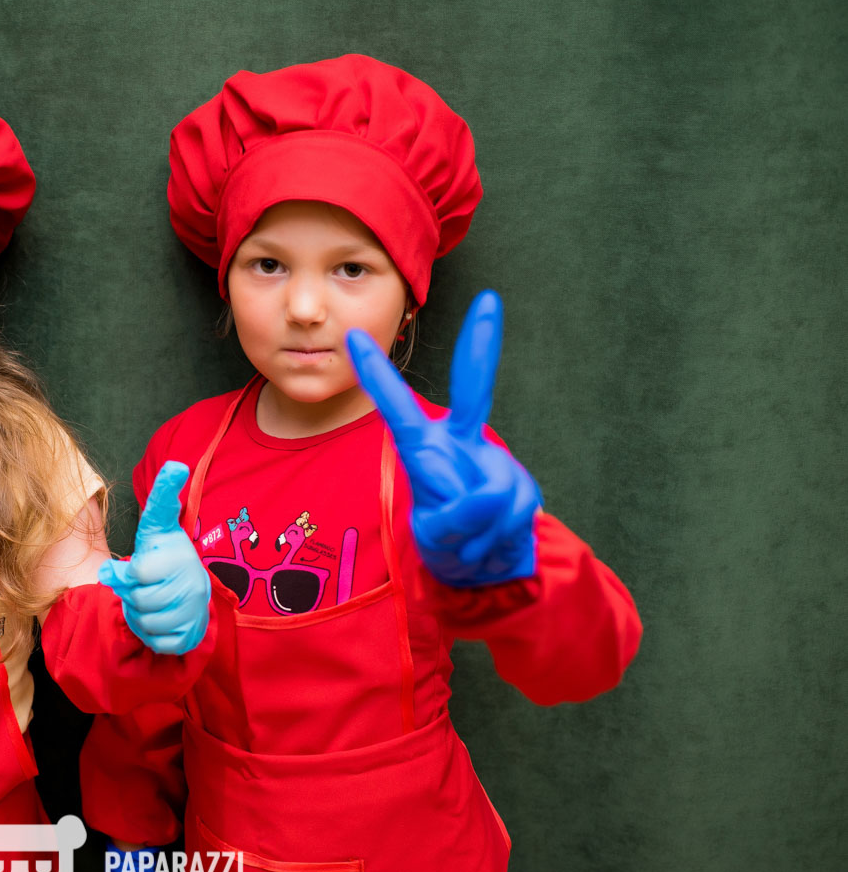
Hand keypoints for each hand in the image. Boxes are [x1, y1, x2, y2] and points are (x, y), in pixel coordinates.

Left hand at [98, 462, 210, 653]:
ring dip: (139, 615)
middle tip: (142, 587)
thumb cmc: (165, 554)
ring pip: (145, 622)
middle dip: (132, 596)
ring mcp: (195, 612)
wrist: (191, 588)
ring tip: (149, 601)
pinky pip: (157, 642)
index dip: (127, 574)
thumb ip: (161, 498)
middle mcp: (192, 584)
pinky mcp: (192, 636)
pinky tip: (158, 620)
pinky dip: (150, 635)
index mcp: (180, 556)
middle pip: (138, 600)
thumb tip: (177, 465)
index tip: (135, 569)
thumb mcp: (158, 523)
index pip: (136, 573)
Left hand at [346, 290, 541, 586]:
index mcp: (425, 448)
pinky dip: (488, 542)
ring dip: (471, 531)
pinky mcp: (521, 484)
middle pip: (474, 390)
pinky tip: (487, 544)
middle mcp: (461, 443)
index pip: (397, 407)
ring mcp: (494, 460)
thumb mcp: (436, 535)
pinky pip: (501, 515)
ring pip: (484, 492)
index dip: (376, 374)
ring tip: (468, 542)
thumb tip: (486, 497)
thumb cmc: (453, 541)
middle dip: (482, 344)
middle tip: (489, 301)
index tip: (351, 336)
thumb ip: (455, 516)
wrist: (494, 570)